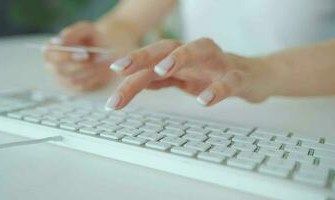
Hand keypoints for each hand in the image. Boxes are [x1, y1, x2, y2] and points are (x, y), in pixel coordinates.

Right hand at [44, 20, 137, 91]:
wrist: (104, 48)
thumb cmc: (92, 37)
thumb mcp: (86, 29)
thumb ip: (74, 31)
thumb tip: (63, 38)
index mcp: (51, 50)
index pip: (50, 55)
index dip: (66, 56)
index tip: (84, 54)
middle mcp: (53, 66)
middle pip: (60, 71)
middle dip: (79, 66)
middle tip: (96, 62)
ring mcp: (63, 79)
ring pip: (72, 80)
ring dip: (89, 73)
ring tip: (103, 64)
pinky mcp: (75, 88)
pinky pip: (83, 87)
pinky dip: (95, 79)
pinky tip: (104, 71)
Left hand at [105, 38, 272, 109]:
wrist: (254, 76)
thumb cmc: (213, 76)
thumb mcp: (183, 79)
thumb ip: (160, 80)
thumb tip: (132, 83)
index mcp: (180, 58)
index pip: (152, 60)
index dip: (131, 65)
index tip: (112, 74)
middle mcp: (196, 55)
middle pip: (167, 48)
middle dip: (143, 56)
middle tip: (121, 68)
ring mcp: (218, 62)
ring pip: (199, 50)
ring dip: (179, 57)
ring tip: (160, 70)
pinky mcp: (239, 75)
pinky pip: (230, 80)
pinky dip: (218, 89)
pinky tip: (205, 100)